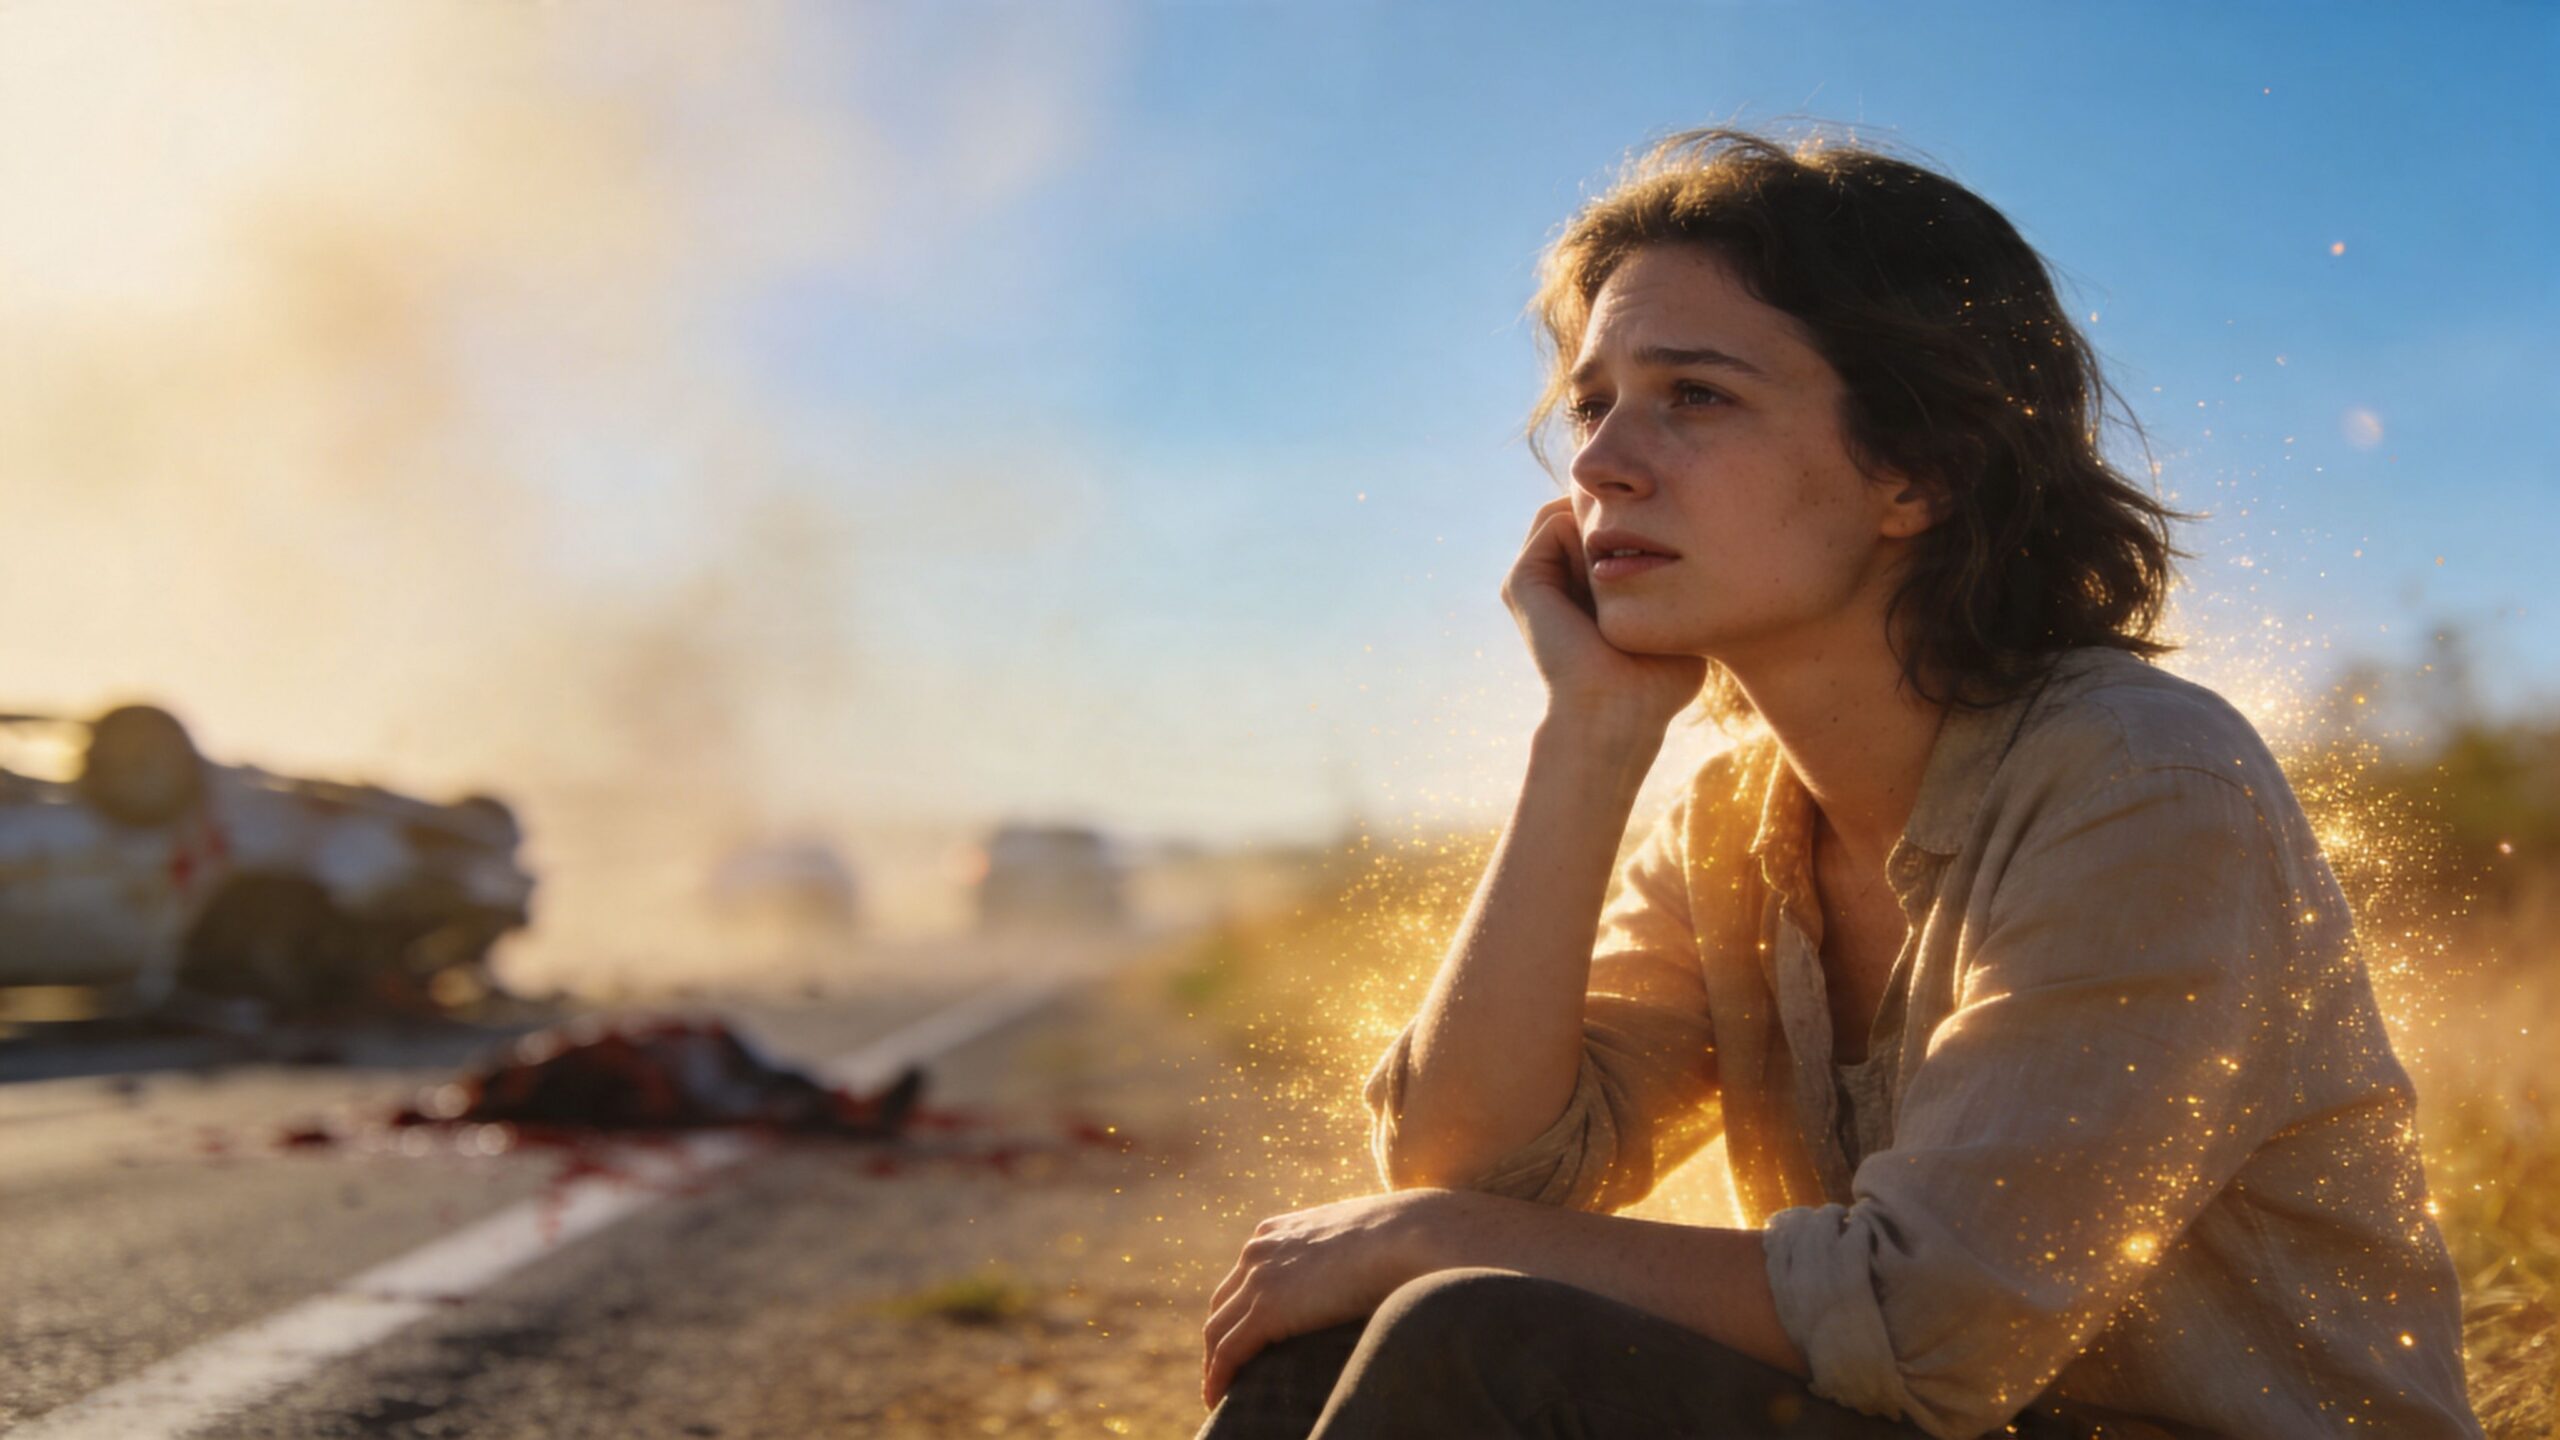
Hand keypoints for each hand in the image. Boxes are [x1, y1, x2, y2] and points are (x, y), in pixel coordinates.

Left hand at [1199, 1188, 1460, 1410]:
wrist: (1408, 1236)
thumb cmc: (1401, 1239)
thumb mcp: (1354, 1243)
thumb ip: (1341, 1260)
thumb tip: (1357, 1285)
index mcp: (1278, 1231)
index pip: (1243, 1277)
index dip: (1237, 1312)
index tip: (1241, 1340)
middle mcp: (1258, 1250)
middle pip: (1223, 1305)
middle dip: (1220, 1339)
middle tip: (1225, 1373)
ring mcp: (1259, 1278)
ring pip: (1218, 1331)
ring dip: (1214, 1366)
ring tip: (1219, 1394)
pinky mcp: (1267, 1309)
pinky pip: (1228, 1352)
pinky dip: (1218, 1378)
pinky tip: (1218, 1399)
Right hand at [1502, 497, 1706, 739]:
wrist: (1619, 713)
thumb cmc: (1658, 682)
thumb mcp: (1675, 622)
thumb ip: (1674, 584)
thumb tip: (1689, 543)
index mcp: (1587, 596)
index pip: (1609, 532)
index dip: (1642, 520)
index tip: (1676, 536)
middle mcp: (1557, 584)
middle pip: (1588, 516)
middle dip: (1624, 511)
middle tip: (1657, 536)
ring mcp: (1536, 580)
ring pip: (1569, 511)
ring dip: (1604, 517)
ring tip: (1633, 549)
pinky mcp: (1522, 580)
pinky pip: (1552, 519)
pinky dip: (1584, 523)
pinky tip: (1613, 557)